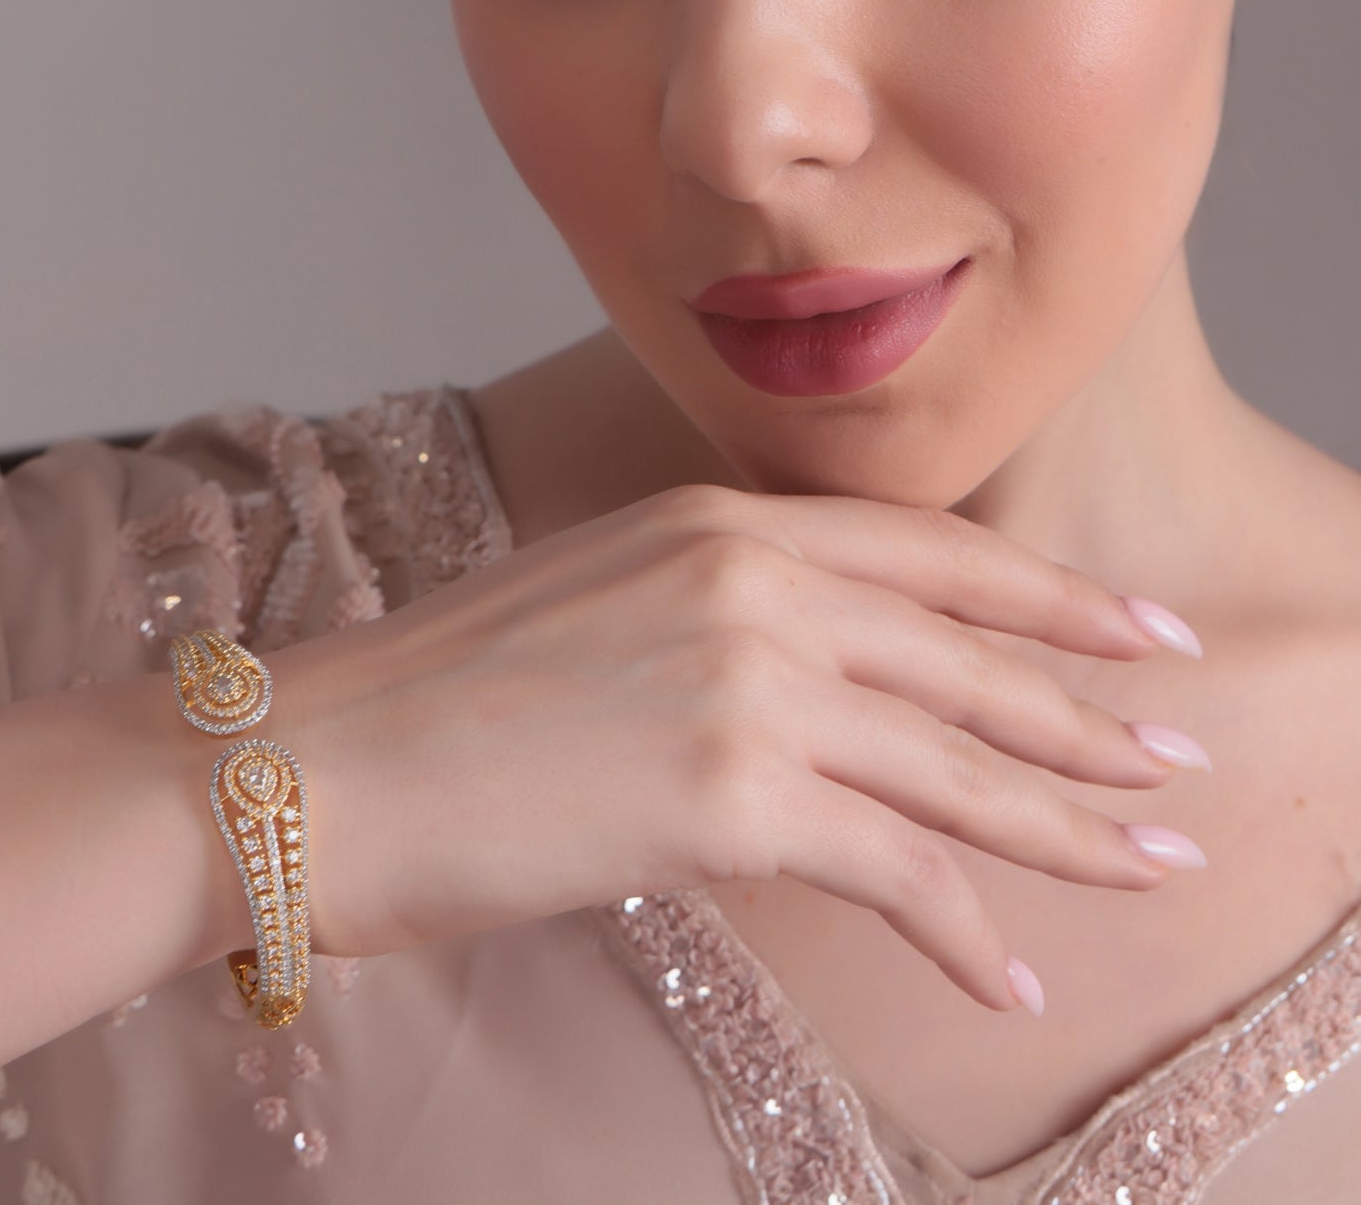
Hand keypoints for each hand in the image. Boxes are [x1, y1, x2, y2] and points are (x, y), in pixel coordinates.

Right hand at [288, 483, 1197, 1011]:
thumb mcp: (599, 598)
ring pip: (958, 765)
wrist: (320, 756)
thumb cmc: (440, 690)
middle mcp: (752, 583)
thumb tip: (812, 683)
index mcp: (720, 523)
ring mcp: (749, 683)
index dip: (1048, 600)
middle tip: (1176, 759)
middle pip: (969, 660)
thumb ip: (718, 613)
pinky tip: (1007, 974)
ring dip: (1068, 824)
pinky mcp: (729, 795)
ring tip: (1151, 863)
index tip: (1135, 635)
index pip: (930, 557)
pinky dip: (965, 926)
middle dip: (1088, 714)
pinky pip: (897, 868)